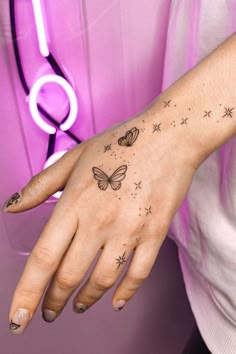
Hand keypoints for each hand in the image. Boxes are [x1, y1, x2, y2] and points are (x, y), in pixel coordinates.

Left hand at [5, 104, 198, 334]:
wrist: (167, 137)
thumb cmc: (120, 144)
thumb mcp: (74, 158)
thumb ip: (41, 186)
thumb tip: (12, 207)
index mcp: (75, 203)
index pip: (44, 258)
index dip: (27, 293)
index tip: (18, 318)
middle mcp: (99, 221)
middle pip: (69, 276)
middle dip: (54, 301)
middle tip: (49, 310)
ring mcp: (129, 230)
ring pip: (102, 280)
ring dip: (86, 299)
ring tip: (78, 305)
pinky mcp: (154, 234)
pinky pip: (138, 274)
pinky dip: (125, 293)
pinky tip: (115, 301)